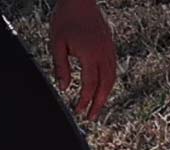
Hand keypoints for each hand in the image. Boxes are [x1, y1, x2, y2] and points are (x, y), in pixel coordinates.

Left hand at [49, 0, 115, 117]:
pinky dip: (108, 81)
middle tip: (91, 118)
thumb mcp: (56, 44)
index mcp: (90, 54)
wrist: (79, 0)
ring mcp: (109, 48)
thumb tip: (65, 88)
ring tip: (97, 107)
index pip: (90, 85)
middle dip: (99, 103)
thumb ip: (61, 67)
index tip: (78, 112)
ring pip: (112, 77)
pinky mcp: (110, 45)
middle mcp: (104, 53)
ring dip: (105, 94)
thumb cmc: (65, 20)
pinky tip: (101, 88)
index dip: (85, 101)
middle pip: (105, 85)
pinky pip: (113, 67)